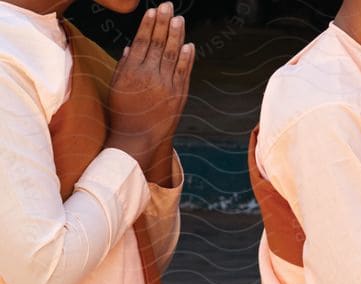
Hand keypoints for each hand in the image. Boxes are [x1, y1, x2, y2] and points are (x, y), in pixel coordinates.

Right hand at [106, 3, 193, 184]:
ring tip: (179, 19)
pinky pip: (183, 73)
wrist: (137, 139)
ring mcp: (166, 86)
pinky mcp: (179, 96)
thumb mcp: (116, 86)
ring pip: (172, 55)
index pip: (142, 41)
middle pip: (158, 44)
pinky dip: (187, 59)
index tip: (153, 11)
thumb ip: (124, 65)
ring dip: (177, 36)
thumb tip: (131, 47)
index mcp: (131, 71)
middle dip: (163, 23)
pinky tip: (190, 45)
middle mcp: (149, 76)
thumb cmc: (122, 112)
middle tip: (168, 6)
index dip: (149, 25)